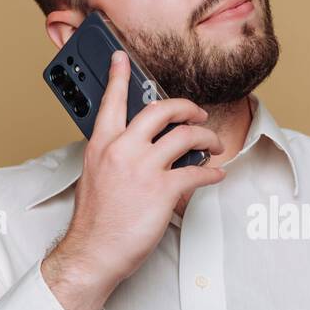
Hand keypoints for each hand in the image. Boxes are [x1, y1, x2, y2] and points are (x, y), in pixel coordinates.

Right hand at [44, 49, 225, 304]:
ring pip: (185, 136)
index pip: (111, 101)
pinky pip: (197, 172)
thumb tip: (139, 147)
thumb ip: (113, 155)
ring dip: (207, 137)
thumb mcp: (94, 176)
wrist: (93, 252)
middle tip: (197, 113)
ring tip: (214, 145)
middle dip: (186, 107)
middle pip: (160, 110)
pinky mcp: (163, 190)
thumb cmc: (95, 221)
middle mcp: (122, 149)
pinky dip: (212, 172)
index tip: (122, 57)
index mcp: (101, 144)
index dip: (119, 76)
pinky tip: (216, 174)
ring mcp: (143, 168)